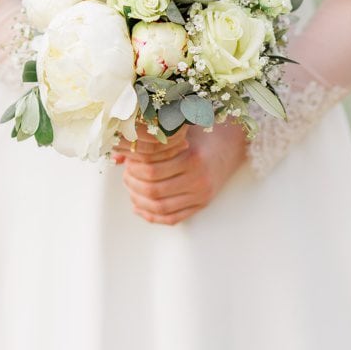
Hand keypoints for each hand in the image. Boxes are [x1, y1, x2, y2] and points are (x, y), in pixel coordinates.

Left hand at [113, 122, 247, 225]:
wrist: (233, 144)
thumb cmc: (203, 133)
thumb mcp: (180, 131)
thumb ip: (150, 142)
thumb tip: (117, 157)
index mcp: (192, 158)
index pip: (151, 170)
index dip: (133, 168)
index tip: (127, 162)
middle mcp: (198, 179)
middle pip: (153, 190)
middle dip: (133, 185)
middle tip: (126, 176)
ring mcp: (201, 194)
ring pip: (160, 207)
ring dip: (139, 201)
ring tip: (132, 189)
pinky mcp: (203, 204)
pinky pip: (172, 218)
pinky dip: (151, 216)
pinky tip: (139, 206)